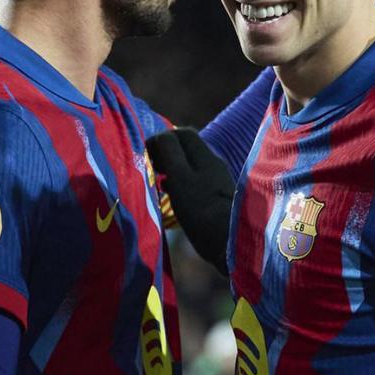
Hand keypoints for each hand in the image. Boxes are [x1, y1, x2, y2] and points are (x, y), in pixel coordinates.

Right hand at [146, 128, 235, 273]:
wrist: (229, 240)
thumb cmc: (200, 207)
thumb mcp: (179, 175)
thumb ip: (170, 152)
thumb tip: (162, 136)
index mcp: (204, 156)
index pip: (182, 134)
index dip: (161, 139)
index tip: (146, 153)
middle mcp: (213, 165)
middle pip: (187, 150)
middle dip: (166, 154)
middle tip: (151, 167)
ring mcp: (216, 182)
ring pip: (190, 167)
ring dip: (172, 170)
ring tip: (157, 181)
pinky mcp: (216, 199)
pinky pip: (195, 183)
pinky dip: (180, 184)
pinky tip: (170, 195)